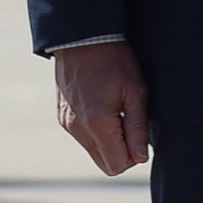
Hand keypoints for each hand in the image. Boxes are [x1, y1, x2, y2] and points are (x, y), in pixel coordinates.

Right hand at [54, 41, 149, 175]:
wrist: (83, 37)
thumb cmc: (114, 61)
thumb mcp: (136, 92)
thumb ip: (138, 129)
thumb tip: (140, 158)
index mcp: (97, 124)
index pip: (118, 165)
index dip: (135, 155)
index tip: (140, 134)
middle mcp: (78, 129)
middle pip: (105, 164)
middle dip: (122, 153)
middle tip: (131, 125)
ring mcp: (67, 124)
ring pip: (94, 152)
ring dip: (109, 142)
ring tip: (117, 112)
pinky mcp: (63, 117)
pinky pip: (83, 138)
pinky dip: (97, 132)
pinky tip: (103, 107)